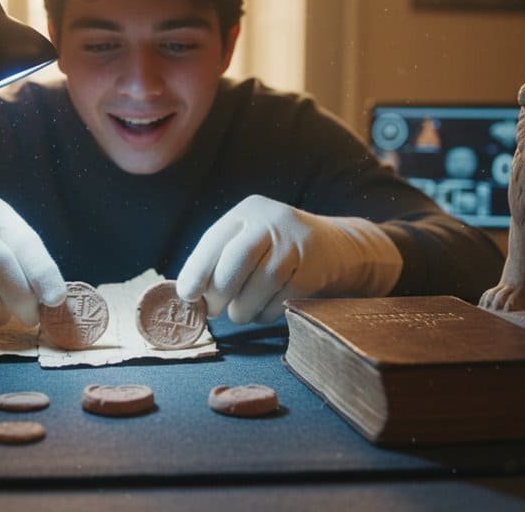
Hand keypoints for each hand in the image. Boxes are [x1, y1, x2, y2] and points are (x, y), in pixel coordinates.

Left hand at [176, 195, 401, 324]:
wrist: (337, 247)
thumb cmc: (277, 250)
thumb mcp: (250, 239)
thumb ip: (220, 260)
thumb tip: (189, 295)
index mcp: (248, 212)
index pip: (214, 240)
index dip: (197, 270)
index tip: (187, 295)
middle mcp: (272, 221)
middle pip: (237, 261)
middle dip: (219, 293)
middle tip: (212, 310)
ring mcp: (295, 244)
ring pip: (259, 285)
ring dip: (242, 309)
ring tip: (239, 313)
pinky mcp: (313, 269)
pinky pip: (280, 300)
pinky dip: (265, 313)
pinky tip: (264, 310)